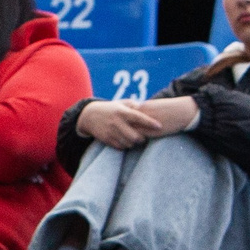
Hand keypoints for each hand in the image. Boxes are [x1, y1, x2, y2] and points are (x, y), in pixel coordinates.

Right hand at [78, 97, 194, 148]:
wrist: (89, 115)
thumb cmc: (111, 108)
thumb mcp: (121, 103)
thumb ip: (134, 105)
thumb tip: (149, 108)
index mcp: (122, 112)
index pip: (139, 118)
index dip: (150, 123)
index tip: (160, 126)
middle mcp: (117, 122)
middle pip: (135, 136)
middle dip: (142, 138)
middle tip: (144, 136)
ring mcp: (111, 132)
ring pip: (129, 143)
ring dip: (134, 143)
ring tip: (135, 139)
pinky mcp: (106, 139)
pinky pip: (121, 147)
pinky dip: (126, 145)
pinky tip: (126, 140)